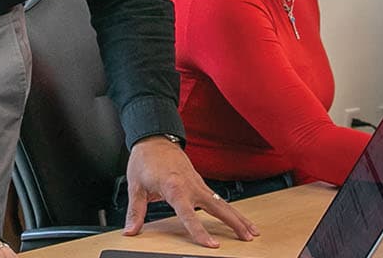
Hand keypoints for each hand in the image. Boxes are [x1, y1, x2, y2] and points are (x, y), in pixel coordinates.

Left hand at [123, 135, 259, 247]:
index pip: (188, 214)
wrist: (154, 139)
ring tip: (252, 232)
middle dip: (234, 223)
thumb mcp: (135, 186)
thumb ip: (135, 211)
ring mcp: (198, 183)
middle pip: (217, 207)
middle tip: (247, 238)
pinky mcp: (200, 182)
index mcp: (174, 188)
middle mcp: (190, 186)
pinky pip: (218, 198)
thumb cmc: (145, 160)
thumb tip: (131, 230)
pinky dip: (231, 209)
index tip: (212, 244)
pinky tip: (238, 218)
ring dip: (238, 217)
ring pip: (223, 203)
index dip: (199, 231)